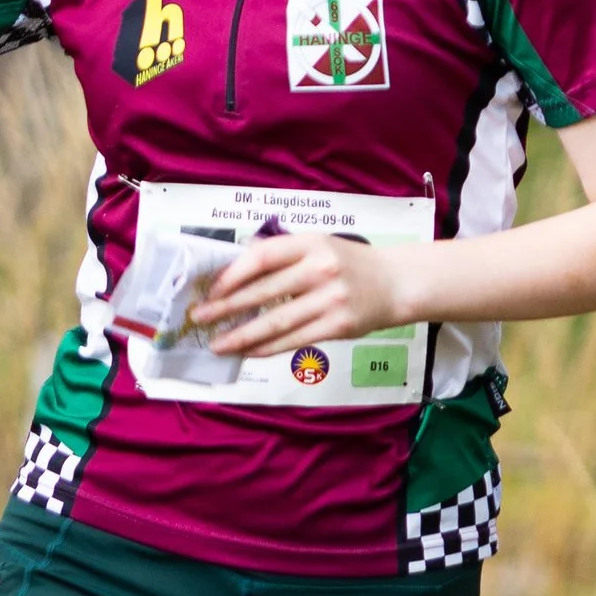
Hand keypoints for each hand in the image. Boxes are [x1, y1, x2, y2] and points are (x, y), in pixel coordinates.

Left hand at [187, 231, 410, 359]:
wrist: (396, 283)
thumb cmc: (348, 263)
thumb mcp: (318, 245)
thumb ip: (282, 255)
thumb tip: (234, 272)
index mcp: (311, 243)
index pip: (262, 256)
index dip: (233, 274)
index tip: (211, 289)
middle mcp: (320, 269)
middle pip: (264, 291)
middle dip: (226, 307)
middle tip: (200, 318)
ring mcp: (331, 299)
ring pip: (276, 322)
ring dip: (241, 335)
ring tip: (217, 344)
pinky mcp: (338, 326)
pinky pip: (294, 340)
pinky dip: (267, 348)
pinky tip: (248, 351)